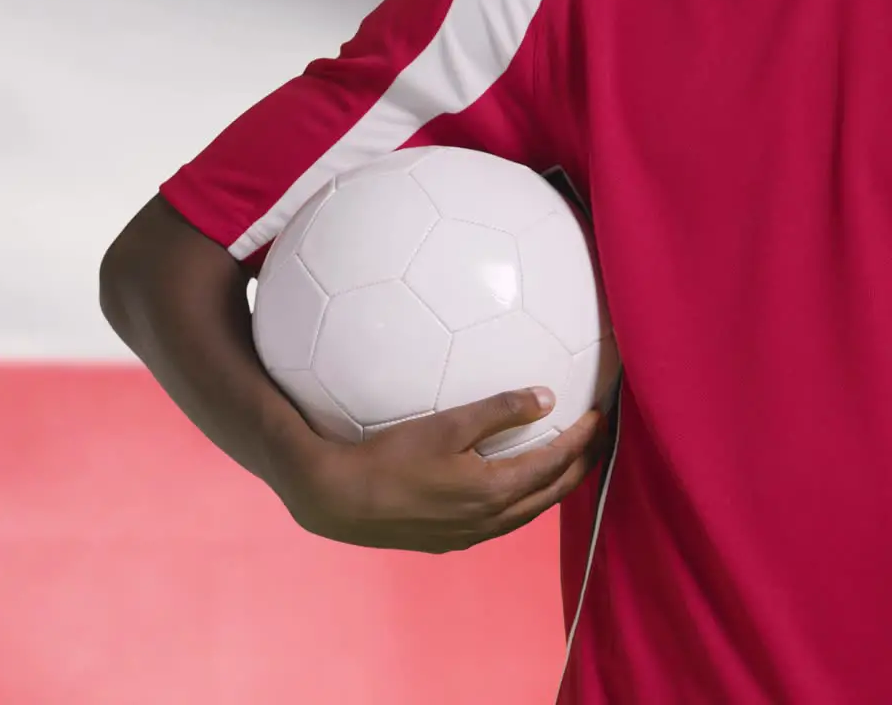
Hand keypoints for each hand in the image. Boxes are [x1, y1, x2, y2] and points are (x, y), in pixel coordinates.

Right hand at [275, 388, 606, 553]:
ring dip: (552, 487)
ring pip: (528, 512)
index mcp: (496, 491)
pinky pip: (502, 521)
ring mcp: (470, 535)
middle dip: (581, 466)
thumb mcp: (446, 425)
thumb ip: (498, 410)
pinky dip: (522, 501)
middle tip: (598, 441)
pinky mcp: (449, 541)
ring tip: (566, 464)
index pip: (555, 463)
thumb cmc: (389, 457)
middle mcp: (491, 520)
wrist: (338, 500)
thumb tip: (546, 397)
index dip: (582, 439)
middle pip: (552, 494)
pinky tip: (512, 487)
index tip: (600, 416)